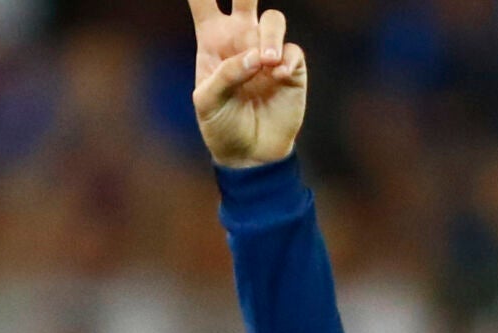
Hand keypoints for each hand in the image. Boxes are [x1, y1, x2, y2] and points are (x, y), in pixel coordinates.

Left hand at [187, 0, 307, 168]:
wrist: (249, 153)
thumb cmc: (220, 125)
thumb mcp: (207, 103)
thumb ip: (226, 75)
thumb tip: (256, 57)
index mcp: (212, 40)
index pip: (204, 3)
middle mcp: (241, 39)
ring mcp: (267, 50)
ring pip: (273, 20)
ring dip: (270, 36)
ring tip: (266, 61)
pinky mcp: (291, 66)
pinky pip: (292, 51)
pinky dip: (286, 60)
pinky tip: (277, 77)